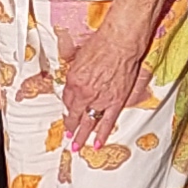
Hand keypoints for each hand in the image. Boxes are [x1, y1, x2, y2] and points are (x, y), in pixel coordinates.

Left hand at [58, 0, 168, 151]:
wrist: (120, 42)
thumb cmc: (102, 44)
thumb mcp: (80, 58)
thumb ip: (76, 75)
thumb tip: (74, 84)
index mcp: (74, 81)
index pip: (67, 100)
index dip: (68, 107)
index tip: (68, 113)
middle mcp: (85, 93)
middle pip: (75, 115)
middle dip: (70, 127)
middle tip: (68, 138)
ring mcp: (100, 99)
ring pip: (89, 122)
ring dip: (82, 136)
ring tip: (77, 146)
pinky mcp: (116, 101)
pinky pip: (107, 122)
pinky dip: (102, 134)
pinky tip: (97, 144)